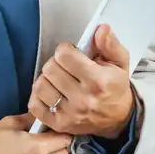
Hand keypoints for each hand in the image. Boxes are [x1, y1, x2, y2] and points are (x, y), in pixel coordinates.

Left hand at [28, 24, 135, 138]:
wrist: (118, 119)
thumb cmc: (115, 87)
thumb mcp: (120, 63)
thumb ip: (110, 44)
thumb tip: (101, 29)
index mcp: (98, 81)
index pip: (64, 55)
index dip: (65, 49)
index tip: (72, 53)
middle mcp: (83, 99)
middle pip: (50, 68)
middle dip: (56, 62)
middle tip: (66, 66)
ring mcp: (70, 114)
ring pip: (40, 85)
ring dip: (46, 78)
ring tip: (58, 79)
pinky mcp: (59, 125)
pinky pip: (35, 104)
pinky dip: (38, 96)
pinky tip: (51, 92)